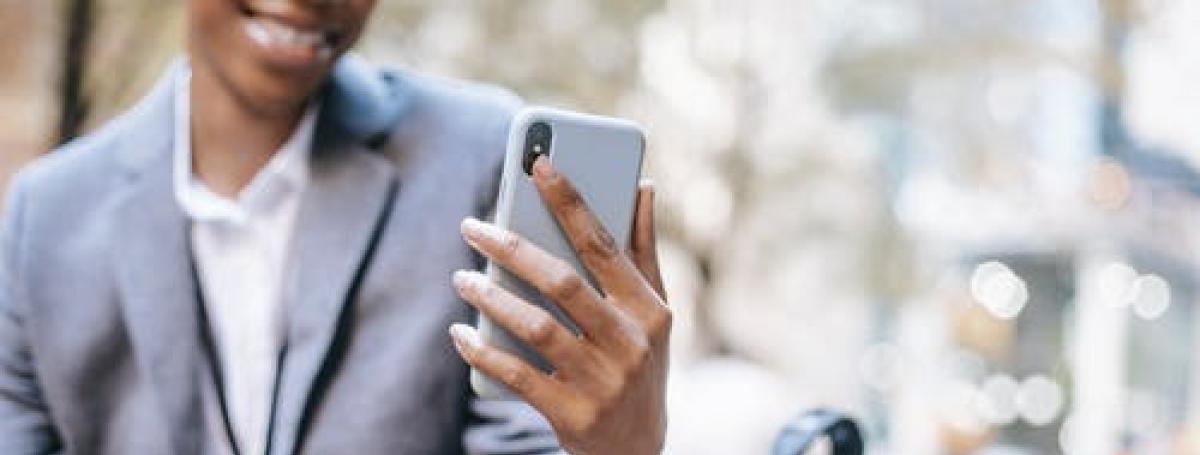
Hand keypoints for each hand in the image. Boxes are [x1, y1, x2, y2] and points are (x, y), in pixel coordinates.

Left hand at [449, 156, 670, 454]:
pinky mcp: (574, 415)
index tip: (538, 165)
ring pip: (536, 327)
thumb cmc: (638, 365)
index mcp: (649, 309)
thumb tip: (643, 186)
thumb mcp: (654, 313)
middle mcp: (630, 343)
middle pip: (562, 282)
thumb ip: (644, 251)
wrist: (636, 451)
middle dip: (512, 247)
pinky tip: (461, 334)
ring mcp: (603, 381)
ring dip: (492, 297)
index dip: (571, 202)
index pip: (604, 245)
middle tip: (472, 227)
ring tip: (462, 278)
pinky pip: (518, 375)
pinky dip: (484, 352)